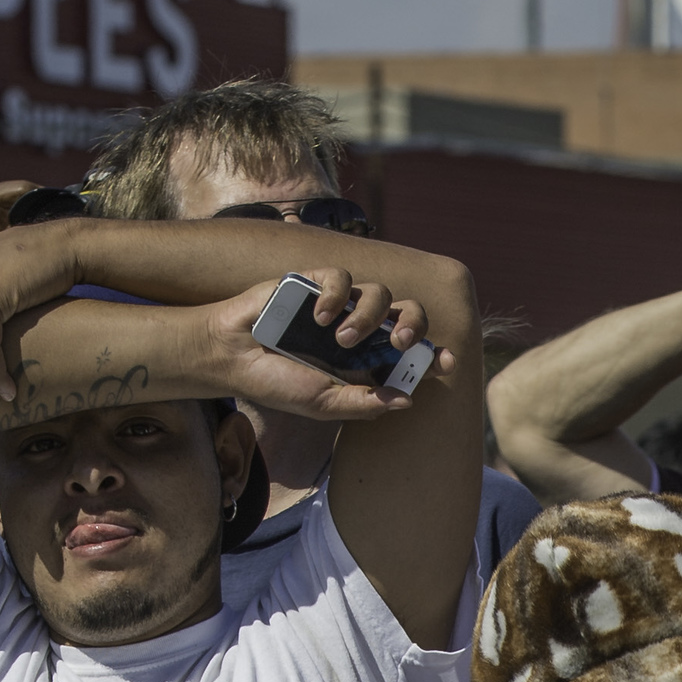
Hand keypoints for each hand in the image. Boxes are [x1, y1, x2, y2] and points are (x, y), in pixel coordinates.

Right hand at [212, 267, 449, 422]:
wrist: (234, 356)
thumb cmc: (279, 383)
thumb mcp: (325, 404)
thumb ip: (364, 403)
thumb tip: (407, 400)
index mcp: (369, 362)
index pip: (413, 353)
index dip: (435, 355)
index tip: (447, 360)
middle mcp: (361, 330)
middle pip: (407, 314)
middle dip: (413, 326)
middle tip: (399, 343)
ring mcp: (340, 304)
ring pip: (378, 293)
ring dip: (369, 316)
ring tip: (341, 339)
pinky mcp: (314, 282)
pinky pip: (341, 277)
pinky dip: (336, 294)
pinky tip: (318, 316)